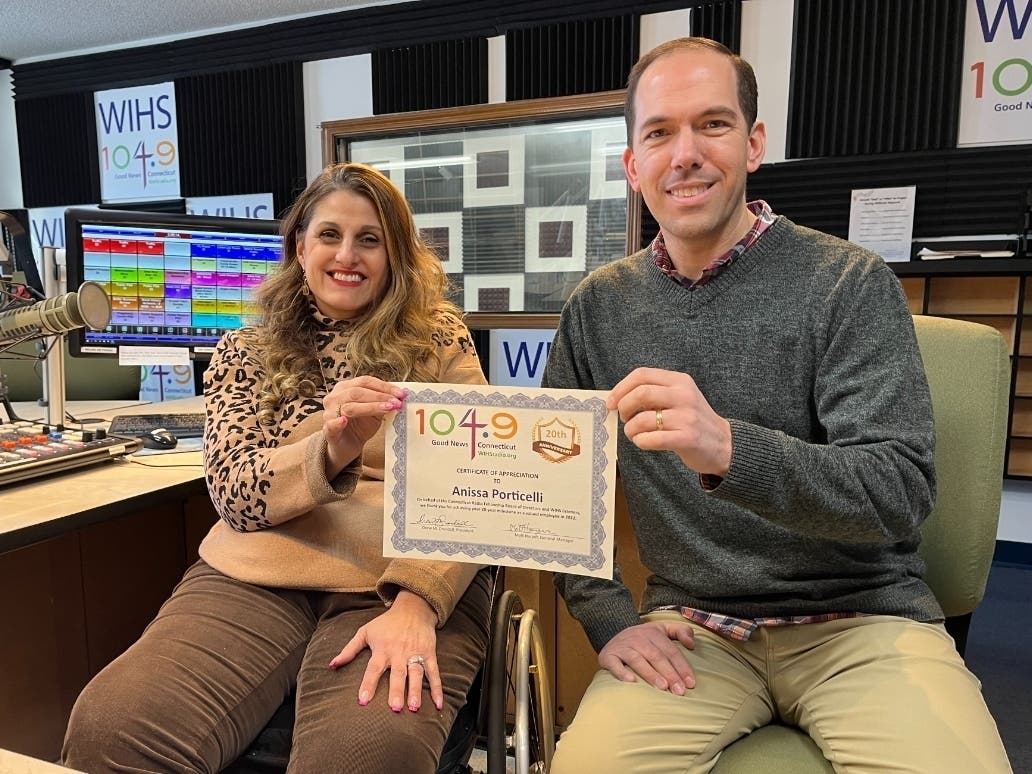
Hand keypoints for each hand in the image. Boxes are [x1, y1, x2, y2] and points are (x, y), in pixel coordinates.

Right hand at [322, 376, 406, 476]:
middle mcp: (335, 397)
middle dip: (380, 396)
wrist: (348, 446)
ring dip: (370, 407)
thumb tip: (398, 397)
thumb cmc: (360, 425)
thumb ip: (382, 403)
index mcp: (346, 388)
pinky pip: (332, 424)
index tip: (401, 393)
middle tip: (397, 402)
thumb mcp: (375, 412)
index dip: (384, 386)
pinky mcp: (328, 429)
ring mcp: (329, 413)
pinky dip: (338, 422)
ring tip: (387, 409)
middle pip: (357, 392)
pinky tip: (344, 421)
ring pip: (349, 407)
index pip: (365, 382)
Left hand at [328, 591, 441, 711]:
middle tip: (395, 708)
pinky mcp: (429, 653)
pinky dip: (438, 688)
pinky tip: (438, 704)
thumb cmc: (386, 623)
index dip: (368, 684)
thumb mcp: (365, 632)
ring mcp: (416, 653)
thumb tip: (331, 665)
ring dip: (416, 690)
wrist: (413, 607)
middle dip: (396, 691)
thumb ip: (349, 649)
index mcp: (382, 649)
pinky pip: (434, 672)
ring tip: (414, 707)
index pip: (373, 669)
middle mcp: (399, 652)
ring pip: (416, 674)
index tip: (363, 701)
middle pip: (397, 674)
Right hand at [598, 620, 696, 694]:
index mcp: (653, 632)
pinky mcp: (608, 656)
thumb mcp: (662, 629)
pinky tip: (631, 681)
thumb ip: (681, 631)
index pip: (670, 651)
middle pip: (656, 656)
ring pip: (637, 660)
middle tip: (679, 690)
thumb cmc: (644, 639)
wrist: (613, 635)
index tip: (691, 683)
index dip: (681, 666)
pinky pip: (614, 664)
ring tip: (662, 687)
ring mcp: (622, 647)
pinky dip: (622, 672)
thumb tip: (692, 644)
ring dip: (650, 673)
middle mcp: (637, 638)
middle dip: (669, 674)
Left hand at [608, 367, 731, 476]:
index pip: (642, 375)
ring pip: (642, 419)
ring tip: (633, 433)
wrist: (724, 444)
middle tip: (623, 418)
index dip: (620, 388)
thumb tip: (617, 398)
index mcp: (680, 381)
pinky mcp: (687, 438)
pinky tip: (643, 442)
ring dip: (630, 429)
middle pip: (640, 394)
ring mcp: (687, 417)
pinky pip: (651, 439)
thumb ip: (655, 393)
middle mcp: (684, 395)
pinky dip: (640, 441)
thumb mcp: (679, 398)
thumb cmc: (693, 421)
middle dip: (623, 407)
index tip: (611, 402)